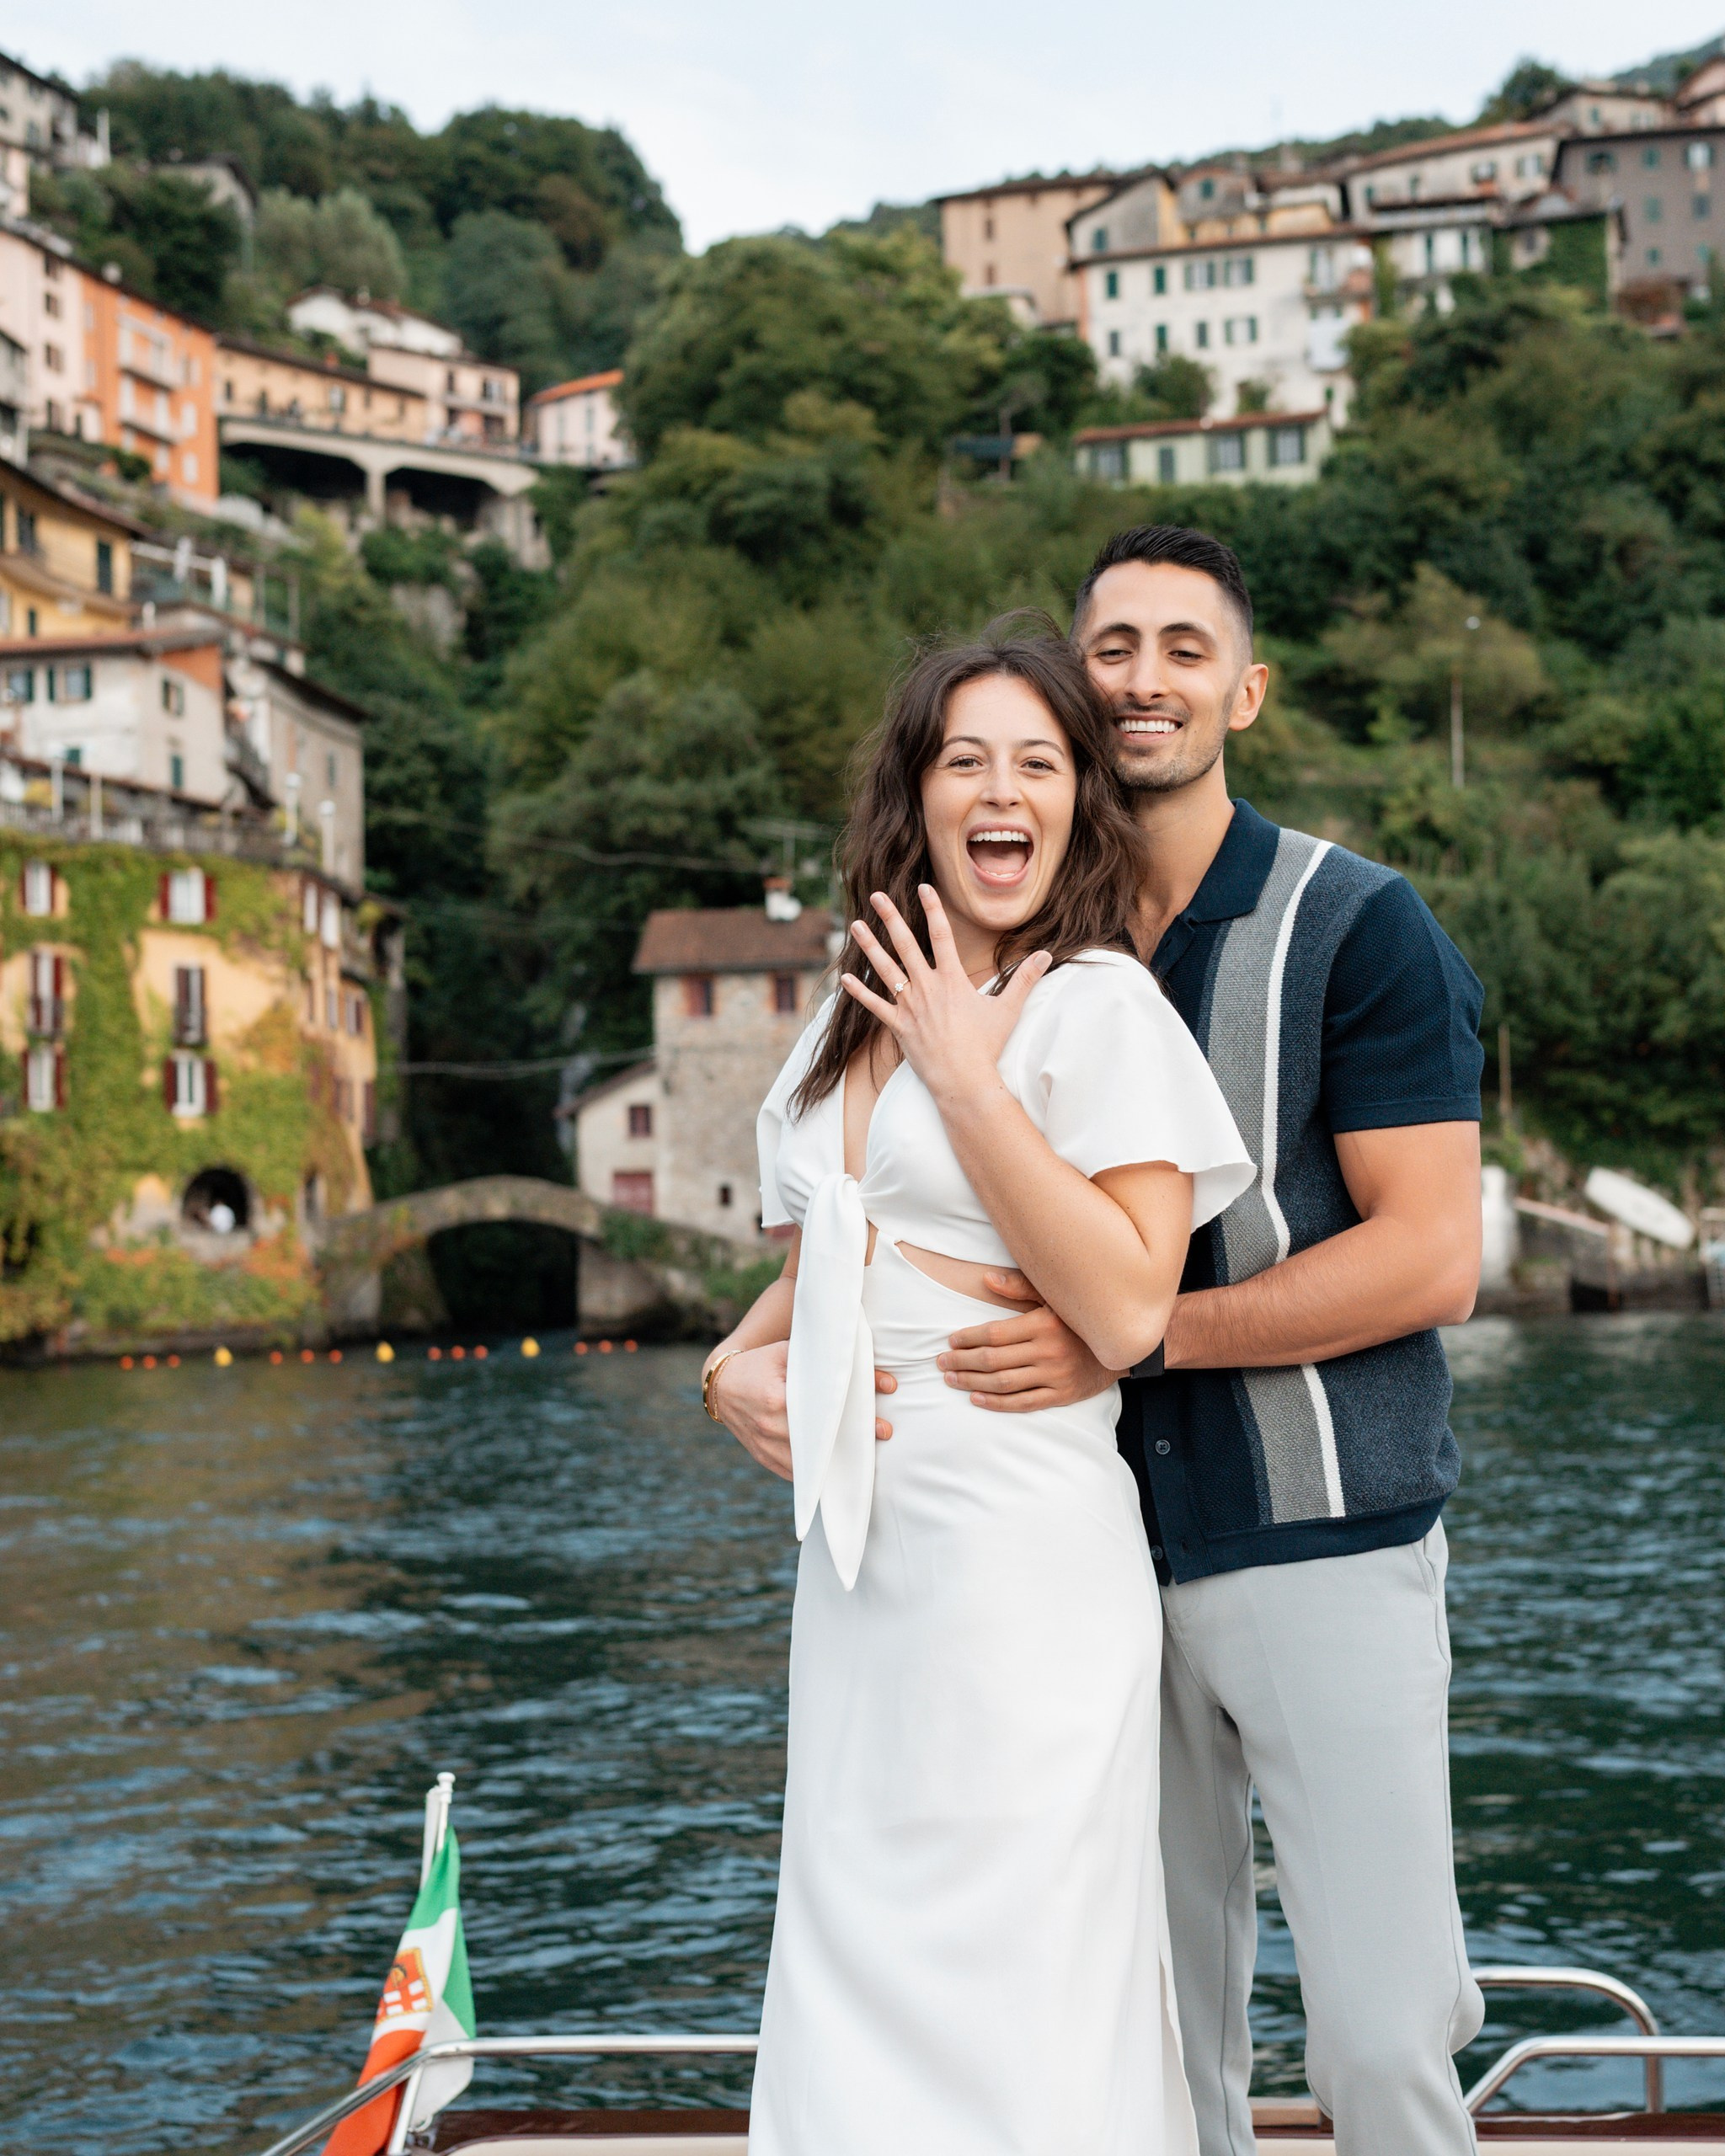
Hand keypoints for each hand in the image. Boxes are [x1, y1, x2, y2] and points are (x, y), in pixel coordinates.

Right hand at [710, 1341, 896, 1478]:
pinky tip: (840, 1463)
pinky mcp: (766, 1460)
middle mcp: (770, 1428)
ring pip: (812, 1464)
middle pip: (821, 1442)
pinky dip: (820, 1470)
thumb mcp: (789, 1352)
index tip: (879, 1424)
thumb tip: (885, 1381)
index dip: (852, 1420)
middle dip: (853, 1442)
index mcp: (775, 1399)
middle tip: (882, 1435)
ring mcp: (767, 1448)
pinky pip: (799, 1474)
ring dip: (839, 1460)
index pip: (822, 1414)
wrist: (723, 1386)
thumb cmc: (761, 1363)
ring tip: (865, 1450)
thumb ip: (831, 1361)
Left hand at [840, 886, 1050, 1106]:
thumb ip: (1026, 979)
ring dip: (869, 946)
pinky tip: (844, 978)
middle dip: (890, 917)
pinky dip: (859, 992)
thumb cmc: (987, 1046)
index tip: (923, 888)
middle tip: (877, 896)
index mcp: (952, 979)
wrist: (963, 1080)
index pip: (941, 934)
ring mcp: (909, 1006)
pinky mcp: (898, 1027)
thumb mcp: (1008, 1009)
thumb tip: (1046, 955)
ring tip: (855, 925)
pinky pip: (874, 1006)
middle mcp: (927, 987)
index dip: (933, 908)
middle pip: (905, 944)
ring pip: (885, 969)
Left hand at [937, 1276, 1120, 1411]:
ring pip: (1004, 1383)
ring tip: (951, 1379)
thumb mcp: (1054, 1296)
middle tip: (941, 1363)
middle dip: (962, 1361)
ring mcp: (1055, 1375)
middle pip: (994, 1360)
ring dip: (972, 1382)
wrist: (1120, 1346)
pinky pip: (1023, 1403)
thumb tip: (986, 1279)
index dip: (968, 1338)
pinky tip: (976, 1399)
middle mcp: (1049, 1351)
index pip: (995, 1333)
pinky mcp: (1061, 1395)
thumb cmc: (1078, 1318)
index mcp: (1044, 1323)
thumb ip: (1020, 1286)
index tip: (950, 1341)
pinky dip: (996, 1403)